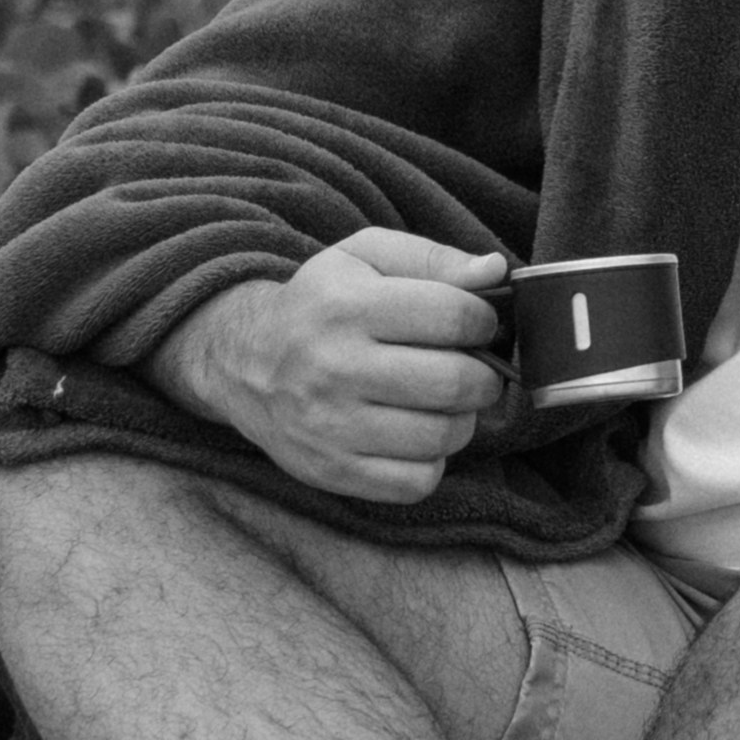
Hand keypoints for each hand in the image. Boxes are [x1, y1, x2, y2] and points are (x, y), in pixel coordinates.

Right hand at [153, 231, 509, 506]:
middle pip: (456, 382)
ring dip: (461, 420)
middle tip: (473, 370)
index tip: (477, 325)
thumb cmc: (323, 304)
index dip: (485, 321)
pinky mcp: (331, 471)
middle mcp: (334, 366)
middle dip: (484, 377)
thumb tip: (496, 271)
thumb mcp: (366, 257)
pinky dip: (431, 461)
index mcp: (347, 304)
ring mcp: (330, 425)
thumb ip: (434, 258)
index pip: (455, 316)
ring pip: (443, 435)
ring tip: (441, 402)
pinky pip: (417, 482)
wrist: (244, 361)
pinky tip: (415, 436)